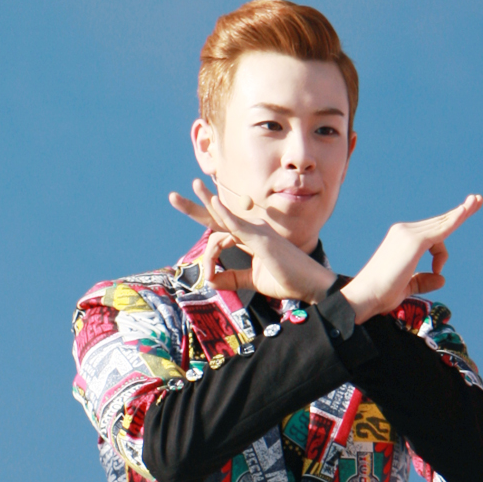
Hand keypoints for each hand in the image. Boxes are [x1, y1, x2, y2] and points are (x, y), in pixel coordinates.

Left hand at [168, 180, 334, 303]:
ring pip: (222, 219)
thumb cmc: (287, 281)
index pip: (220, 231)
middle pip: (217, 216)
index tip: (208, 277)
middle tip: (172, 197)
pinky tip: (213, 203)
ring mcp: (257, 232)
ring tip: (180, 196)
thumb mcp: (253, 281)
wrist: (310, 285)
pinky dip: (225, 214)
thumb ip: (233, 278)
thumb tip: (211, 281)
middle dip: (194, 207)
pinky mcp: (262, 240)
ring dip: (201, 209)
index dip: (208, 251)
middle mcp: (252, 230)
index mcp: (249, 239)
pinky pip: (239, 225)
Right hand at [338, 196, 482, 324]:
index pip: (431, 231)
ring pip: (442, 226)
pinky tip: (466, 211)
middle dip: (460, 211)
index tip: (465, 213)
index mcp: (401, 239)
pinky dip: (455, 220)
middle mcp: (404, 231)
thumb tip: (442, 278)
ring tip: (478, 201)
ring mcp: (408, 234)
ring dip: (462, 213)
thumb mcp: (407, 286)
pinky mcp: (414, 241)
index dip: (449, 224)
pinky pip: (440, 230)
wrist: (365, 296)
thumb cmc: (381, 294)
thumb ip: (423, 280)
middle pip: (439, 222)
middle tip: (479, 199)